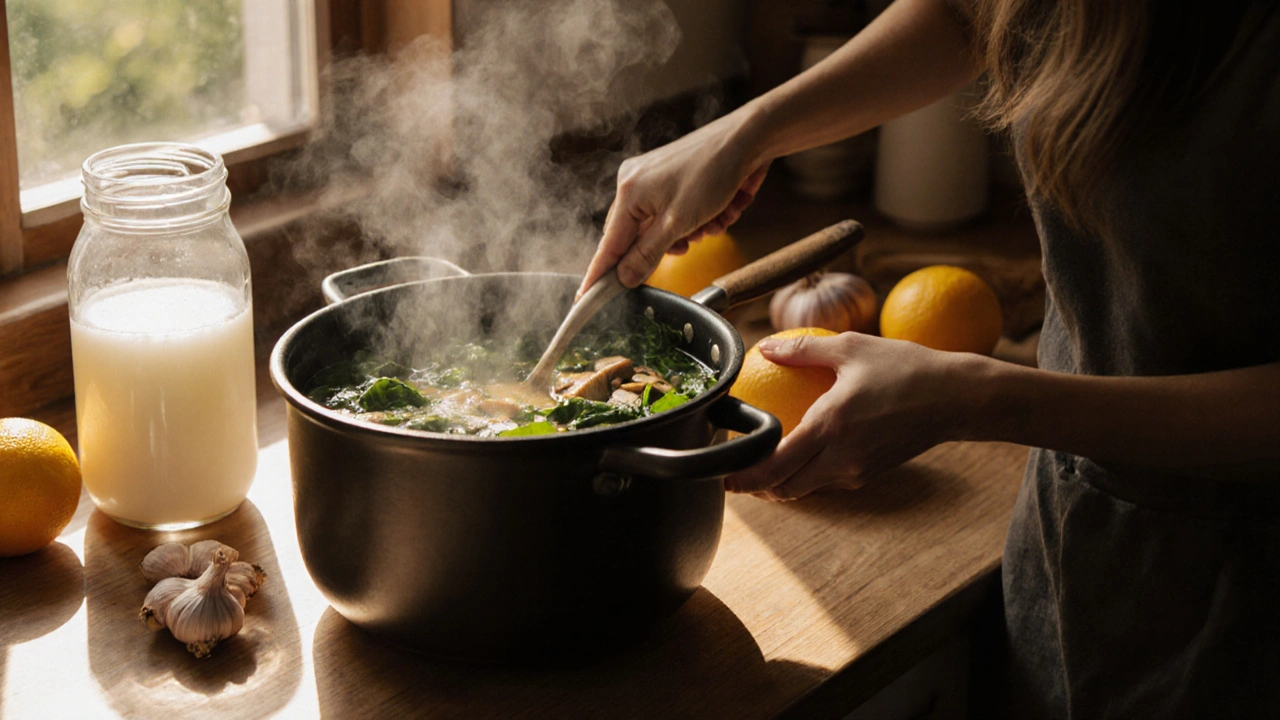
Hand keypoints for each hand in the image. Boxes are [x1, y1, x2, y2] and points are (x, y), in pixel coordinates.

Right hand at [577, 112, 768, 298]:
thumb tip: (623, 278)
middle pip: (636, 238)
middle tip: (691, 239)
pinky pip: (677, 214)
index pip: (609, 245)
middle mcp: (634, 182)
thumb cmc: (713, 172)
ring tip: (711, 220)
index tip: (585, 300)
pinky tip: (720, 209)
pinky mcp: (672, 178)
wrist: (749, 138)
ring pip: (661, 228)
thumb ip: (647, 253)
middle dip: (666, 246)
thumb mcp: (679, 222)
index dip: (599, 275)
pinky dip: (699, 219)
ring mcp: (653, 178)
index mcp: (628, 192)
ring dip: (689, 233)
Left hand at [724, 332, 976, 500]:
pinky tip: (802, 455)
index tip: (724, 477)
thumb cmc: (906, 367)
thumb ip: (804, 350)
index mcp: (831, 426)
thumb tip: (766, 347)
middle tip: (737, 473)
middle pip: (786, 489)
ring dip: (782, 483)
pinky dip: (808, 475)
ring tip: (765, 464)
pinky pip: (829, 481)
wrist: (957, 398)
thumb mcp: (852, 348)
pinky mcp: (871, 474)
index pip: (776, 466)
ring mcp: (858, 470)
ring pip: (807, 489)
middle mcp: (842, 457)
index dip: (745, 478)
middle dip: (758, 488)